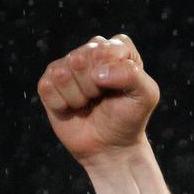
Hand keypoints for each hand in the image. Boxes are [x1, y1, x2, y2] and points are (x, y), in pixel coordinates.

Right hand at [38, 34, 158, 168]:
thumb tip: (97, 73)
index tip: (122, 88)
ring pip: (63, 72)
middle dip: (95, 85)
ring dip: (79, 96)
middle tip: (102, 98)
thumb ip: (132, 75)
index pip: (110, 46)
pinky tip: (72, 109)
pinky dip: (62, 104)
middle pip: (82, 57)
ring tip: (89, 103)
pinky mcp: (48, 84)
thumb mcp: (146, 96)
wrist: (111, 147)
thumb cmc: (129, 118)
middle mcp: (88, 53)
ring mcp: (65, 67)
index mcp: (115, 49)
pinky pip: (48, 87)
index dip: (114, 70)